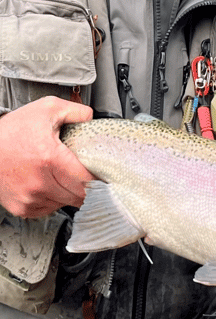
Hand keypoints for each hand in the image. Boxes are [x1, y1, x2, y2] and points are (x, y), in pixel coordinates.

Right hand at [0, 97, 93, 217]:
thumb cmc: (11, 130)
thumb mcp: (46, 109)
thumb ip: (74, 111)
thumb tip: (91, 117)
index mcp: (50, 159)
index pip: (87, 179)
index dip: (98, 176)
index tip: (101, 172)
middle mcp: (40, 182)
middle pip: (80, 195)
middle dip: (86, 185)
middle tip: (82, 173)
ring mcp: (30, 197)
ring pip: (65, 203)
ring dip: (69, 192)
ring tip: (61, 176)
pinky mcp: (21, 207)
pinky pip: (48, 209)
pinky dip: (53, 199)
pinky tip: (49, 184)